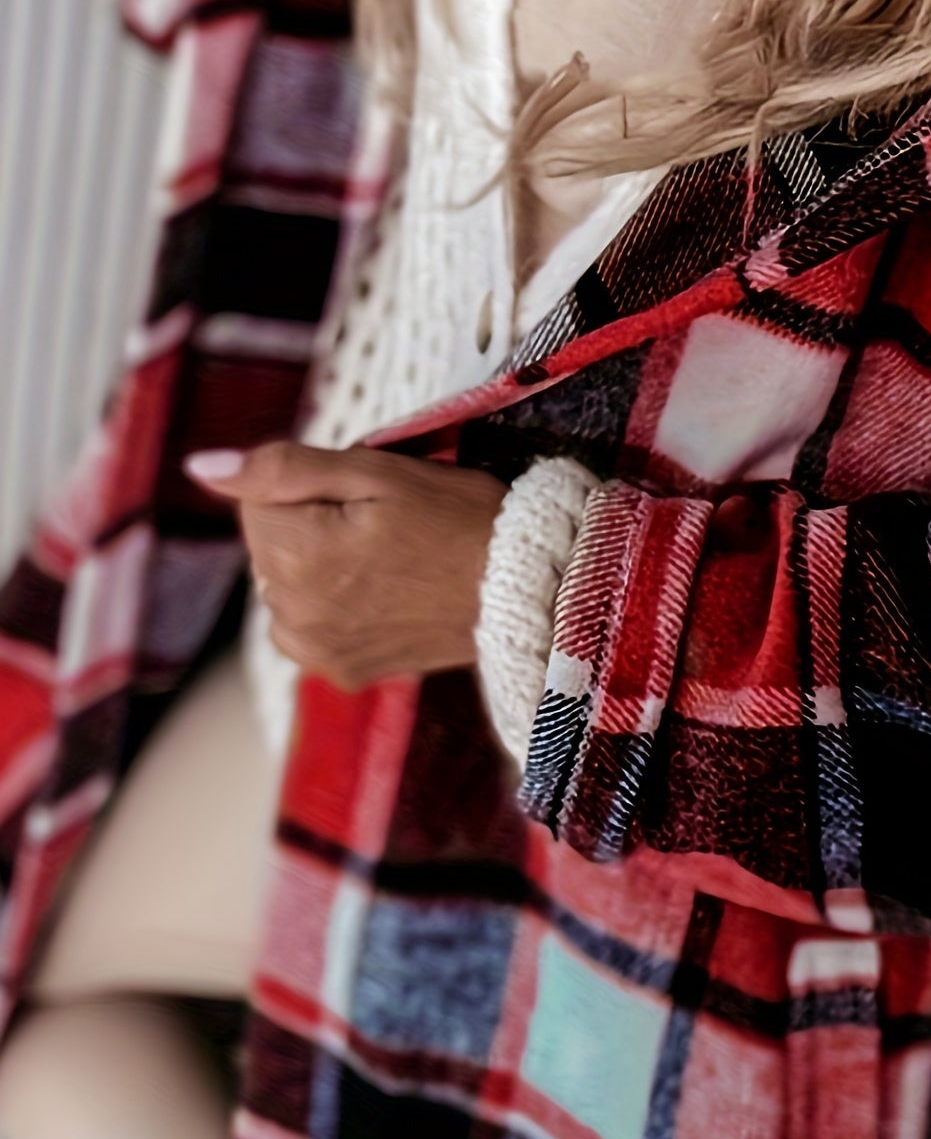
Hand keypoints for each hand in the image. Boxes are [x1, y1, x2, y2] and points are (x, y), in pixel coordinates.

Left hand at [184, 442, 507, 691]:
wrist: (523, 590)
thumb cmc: (457, 517)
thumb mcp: (374, 471)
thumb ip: (281, 467)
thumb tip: (199, 468)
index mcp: (294, 554)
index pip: (256, 497)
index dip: (310, 485)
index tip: (365, 494)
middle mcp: (292, 613)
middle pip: (268, 541)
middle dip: (309, 523)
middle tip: (383, 523)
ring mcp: (316, 650)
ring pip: (284, 582)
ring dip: (317, 564)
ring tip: (386, 558)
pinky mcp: (342, 671)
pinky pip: (307, 625)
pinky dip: (330, 605)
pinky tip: (381, 594)